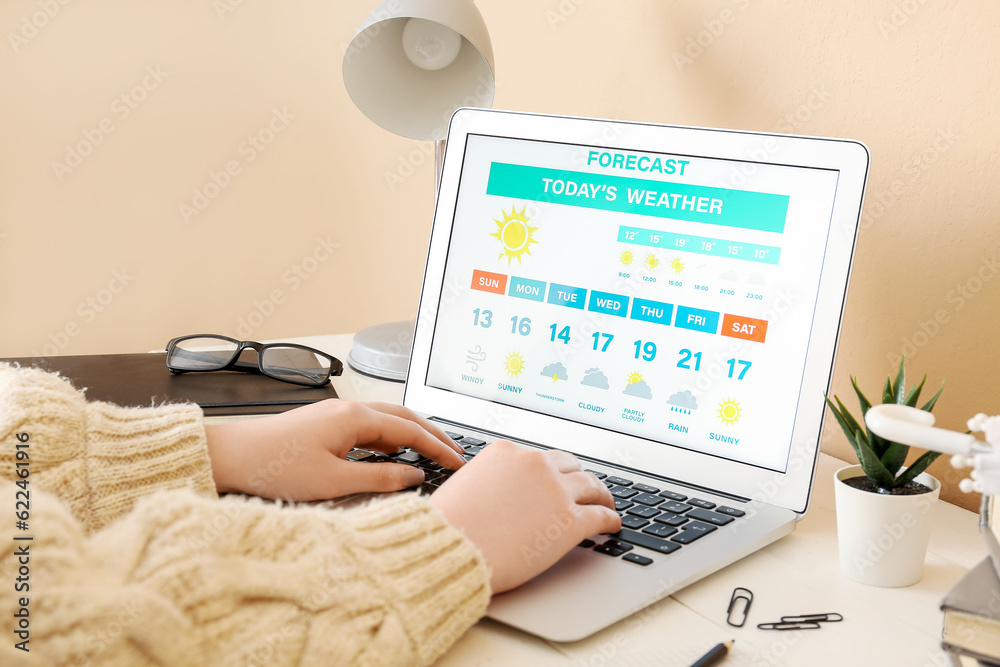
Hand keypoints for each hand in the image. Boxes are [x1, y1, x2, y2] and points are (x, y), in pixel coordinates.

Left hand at [204, 400, 465, 499]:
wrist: (232, 456)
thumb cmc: (275, 466)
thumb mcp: (334, 482)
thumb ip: (380, 479)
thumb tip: (413, 477)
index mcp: (356, 418)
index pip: (411, 432)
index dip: (438, 448)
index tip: (458, 462)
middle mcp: (349, 410)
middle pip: (404, 418)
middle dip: (433, 435)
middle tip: (455, 453)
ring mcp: (337, 415)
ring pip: (388, 419)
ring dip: (413, 434)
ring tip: (432, 450)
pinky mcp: (326, 425)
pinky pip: (370, 426)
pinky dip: (391, 437)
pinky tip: (393, 452)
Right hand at [429, 440, 620, 593]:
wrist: (452, 548)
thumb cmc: (450, 524)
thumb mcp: (466, 484)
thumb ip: (490, 479)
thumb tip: (500, 490)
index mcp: (507, 452)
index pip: (539, 457)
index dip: (551, 471)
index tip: (557, 478)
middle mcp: (535, 465)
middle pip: (570, 466)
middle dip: (578, 478)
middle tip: (586, 488)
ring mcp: (556, 491)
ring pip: (592, 486)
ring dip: (602, 495)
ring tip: (606, 504)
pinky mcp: (570, 520)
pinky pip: (601, 515)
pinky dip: (611, 519)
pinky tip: (612, 524)